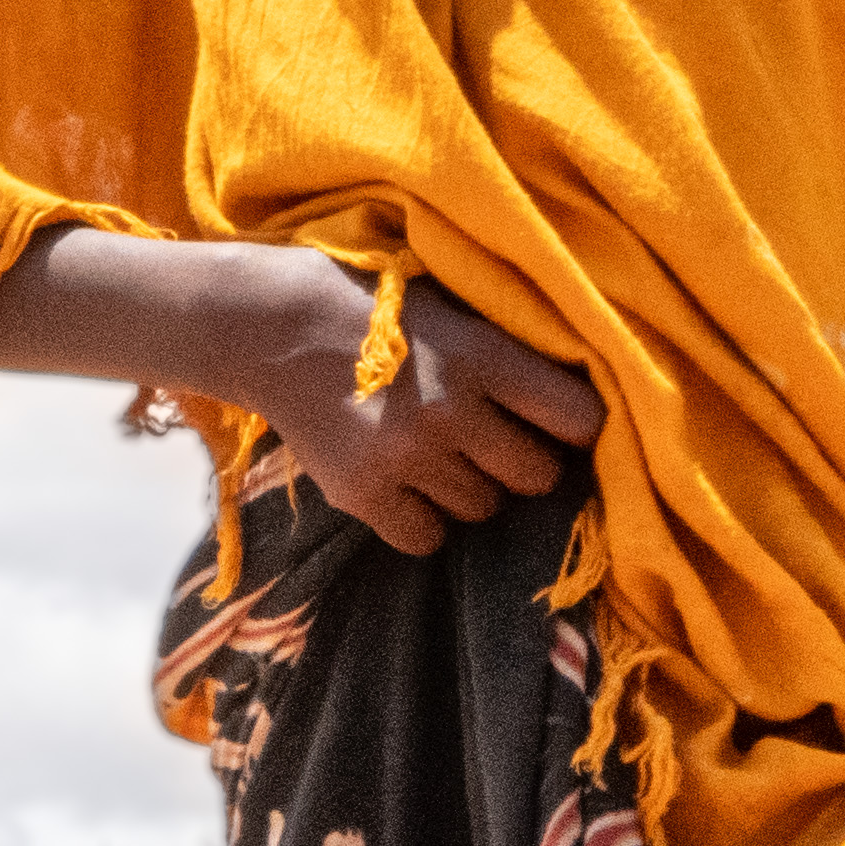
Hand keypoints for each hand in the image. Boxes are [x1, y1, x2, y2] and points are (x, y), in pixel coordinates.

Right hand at [239, 259, 606, 556]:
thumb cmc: (371, 308)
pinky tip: (405, 485)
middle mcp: (451, 410)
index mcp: (483, 354)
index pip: (578, 418)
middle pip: (536, 476)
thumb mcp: (450, 307)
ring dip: (469, 489)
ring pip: (482, 509)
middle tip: (493, 444)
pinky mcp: (362, 493)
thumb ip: (505, 350)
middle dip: (522, 464)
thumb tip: (576, 402)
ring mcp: (405, 457)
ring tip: (436, 454)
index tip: (562, 428)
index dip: (578, 428)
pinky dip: (421, 521)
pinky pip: (426, 538)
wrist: (266, 325)